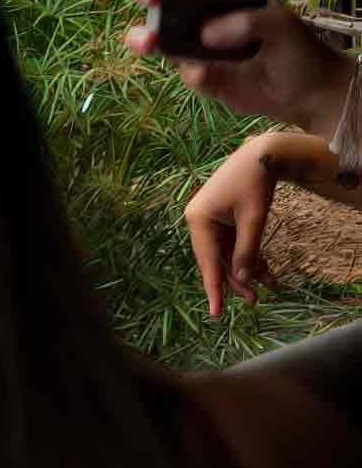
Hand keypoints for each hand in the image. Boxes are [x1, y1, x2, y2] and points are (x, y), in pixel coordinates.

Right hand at [124, 0, 351, 129]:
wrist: (309, 94)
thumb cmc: (298, 48)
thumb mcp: (282, 22)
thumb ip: (249, 20)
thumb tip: (206, 34)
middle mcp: (202, 14)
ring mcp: (196, 45)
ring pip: (158, 35)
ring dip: (144, 35)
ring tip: (146, 39)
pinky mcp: (199, 75)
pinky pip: (184, 71)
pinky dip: (190, 72)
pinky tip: (200, 72)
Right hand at [187, 134, 291, 318]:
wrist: (262, 154)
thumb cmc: (255, 183)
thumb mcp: (254, 219)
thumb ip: (247, 251)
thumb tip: (242, 279)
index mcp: (198, 220)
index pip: (207, 262)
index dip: (214, 289)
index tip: (216, 313)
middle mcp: (198, 222)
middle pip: (217, 260)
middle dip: (237, 280)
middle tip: (257, 300)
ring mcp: (209, 220)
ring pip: (227, 254)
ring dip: (246, 269)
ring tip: (269, 284)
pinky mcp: (221, 218)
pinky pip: (232, 244)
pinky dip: (248, 255)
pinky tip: (265, 268)